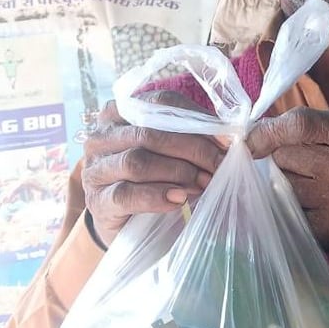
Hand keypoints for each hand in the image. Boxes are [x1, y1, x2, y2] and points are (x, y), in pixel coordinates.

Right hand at [82, 91, 224, 246]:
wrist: (129, 224)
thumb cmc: (157, 180)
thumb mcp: (175, 154)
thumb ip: (195, 138)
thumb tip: (233, 137)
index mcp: (121, 112)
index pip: (162, 104)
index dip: (198, 121)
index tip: (228, 141)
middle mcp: (102, 135)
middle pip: (150, 133)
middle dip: (193, 151)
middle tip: (219, 168)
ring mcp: (95, 168)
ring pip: (138, 161)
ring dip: (178, 173)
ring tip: (203, 186)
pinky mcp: (97, 201)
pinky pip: (127, 194)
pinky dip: (157, 196)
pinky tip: (179, 201)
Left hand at [246, 107, 328, 263]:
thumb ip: (307, 126)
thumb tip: (251, 132)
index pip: (301, 124)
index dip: (267, 131)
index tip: (250, 141)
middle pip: (283, 156)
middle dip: (279, 159)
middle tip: (300, 167)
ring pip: (279, 185)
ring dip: (280, 185)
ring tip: (306, 188)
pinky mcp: (326, 230)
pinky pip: (282, 212)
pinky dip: (281, 208)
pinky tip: (302, 207)